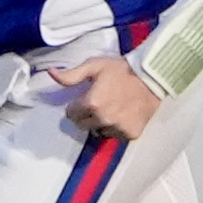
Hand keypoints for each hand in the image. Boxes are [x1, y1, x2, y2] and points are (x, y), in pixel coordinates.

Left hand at [47, 53, 161, 141]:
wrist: (152, 77)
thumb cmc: (121, 69)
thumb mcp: (94, 66)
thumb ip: (71, 74)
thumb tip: (51, 74)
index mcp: (91, 103)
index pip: (71, 114)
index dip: (76, 105)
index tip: (85, 98)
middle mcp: (102, 119)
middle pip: (83, 125)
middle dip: (86, 115)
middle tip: (99, 103)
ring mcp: (117, 128)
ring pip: (99, 132)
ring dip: (101, 123)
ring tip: (111, 109)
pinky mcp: (130, 134)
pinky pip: (116, 136)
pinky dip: (117, 128)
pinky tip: (123, 115)